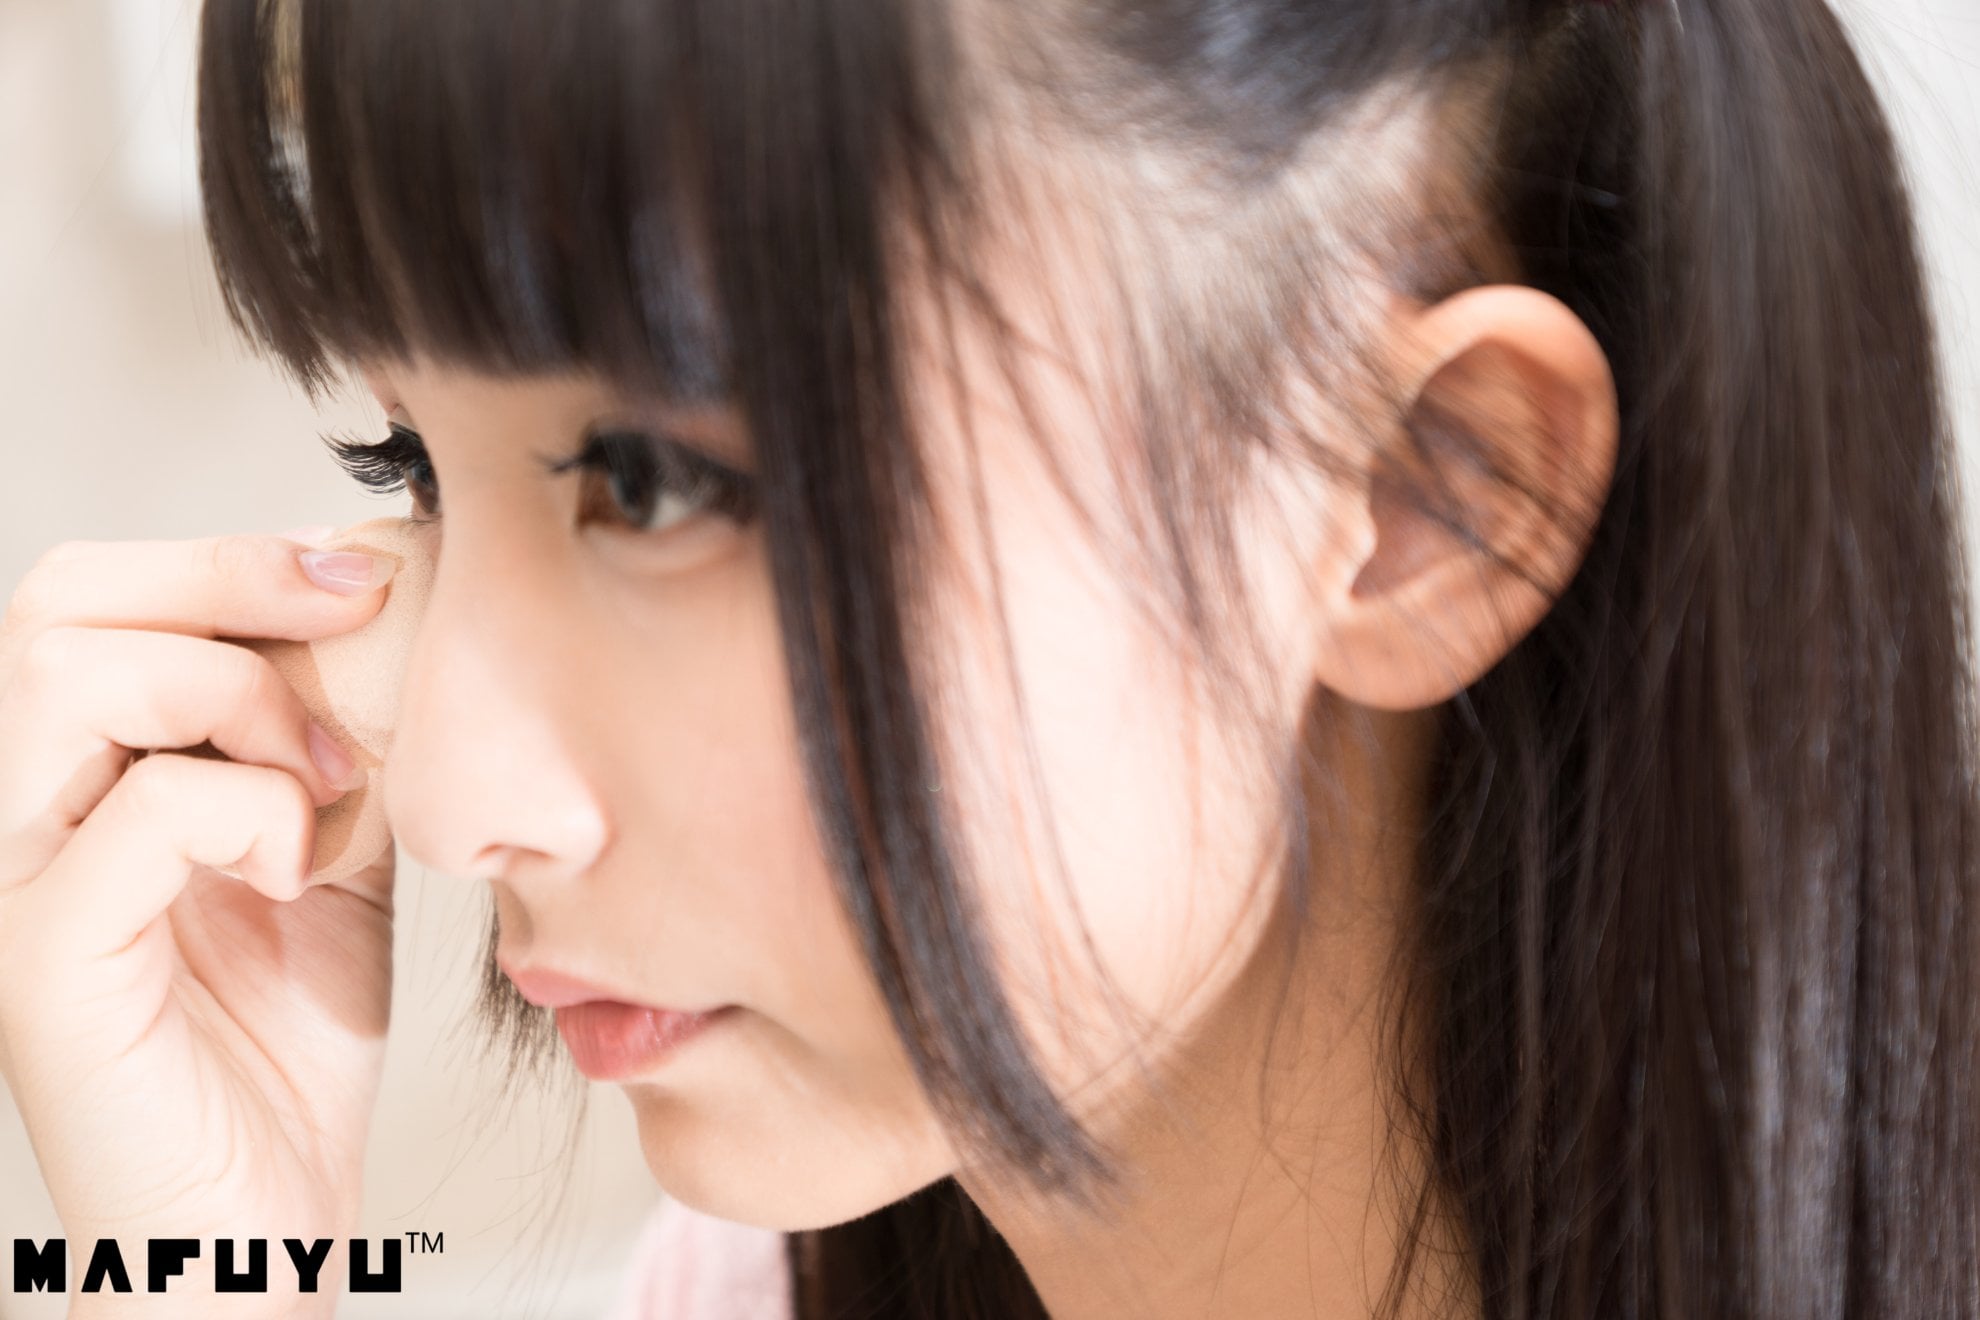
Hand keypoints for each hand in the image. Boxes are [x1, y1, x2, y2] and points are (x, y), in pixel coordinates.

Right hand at [0, 532, 401, 1316]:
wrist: (262, 1222)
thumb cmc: (284, 1047)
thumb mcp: (329, 854)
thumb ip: (329, 745)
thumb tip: (381, 613)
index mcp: (73, 775)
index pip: (93, 593)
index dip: (227, 555)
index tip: (360, 574)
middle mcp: (14, 813)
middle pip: (61, 603)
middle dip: (227, 586)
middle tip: (349, 630)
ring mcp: (12, 882)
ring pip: (70, 677)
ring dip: (234, 694)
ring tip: (322, 782)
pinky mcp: (42, 960)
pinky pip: (142, 809)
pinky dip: (249, 810)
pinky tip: (299, 870)